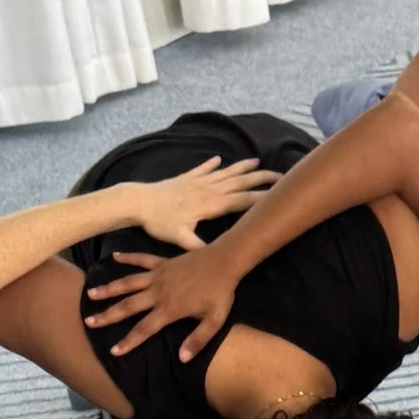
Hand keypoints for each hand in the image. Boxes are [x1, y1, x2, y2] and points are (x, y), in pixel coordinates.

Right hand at [83, 228, 244, 362]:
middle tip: (89, 322)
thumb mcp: (214, 321)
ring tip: (91, 294)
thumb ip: (197, 340)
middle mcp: (158, 292)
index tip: (114, 351)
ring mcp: (158, 275)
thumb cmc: (221, 292)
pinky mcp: (162, 262)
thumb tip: (182, 359)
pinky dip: (127, 257)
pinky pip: (141, 259)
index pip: (144, 329)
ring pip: (128, 283)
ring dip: (109, 288)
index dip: (129, 341)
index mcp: (169, 309)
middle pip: (128, 306)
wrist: (225, 260)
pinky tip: (113, 257)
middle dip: (108, 316)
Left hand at [125, 153, 274, 258]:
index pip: (243, 200)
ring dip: (241, 167)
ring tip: (257, 161)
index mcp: (211, 204)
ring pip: (225, 173)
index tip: (280, 196)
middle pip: (240, 182)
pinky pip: (203, 169)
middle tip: (280, 174)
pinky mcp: (186, 179)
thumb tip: (219, 259)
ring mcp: (197, 182)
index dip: (262, 198)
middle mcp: (208, 189)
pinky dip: (212, 164)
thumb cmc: (160, 222)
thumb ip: (200, 247)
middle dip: (261, 178)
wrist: (138, 202)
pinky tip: (219, 159)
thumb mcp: (181, 239)